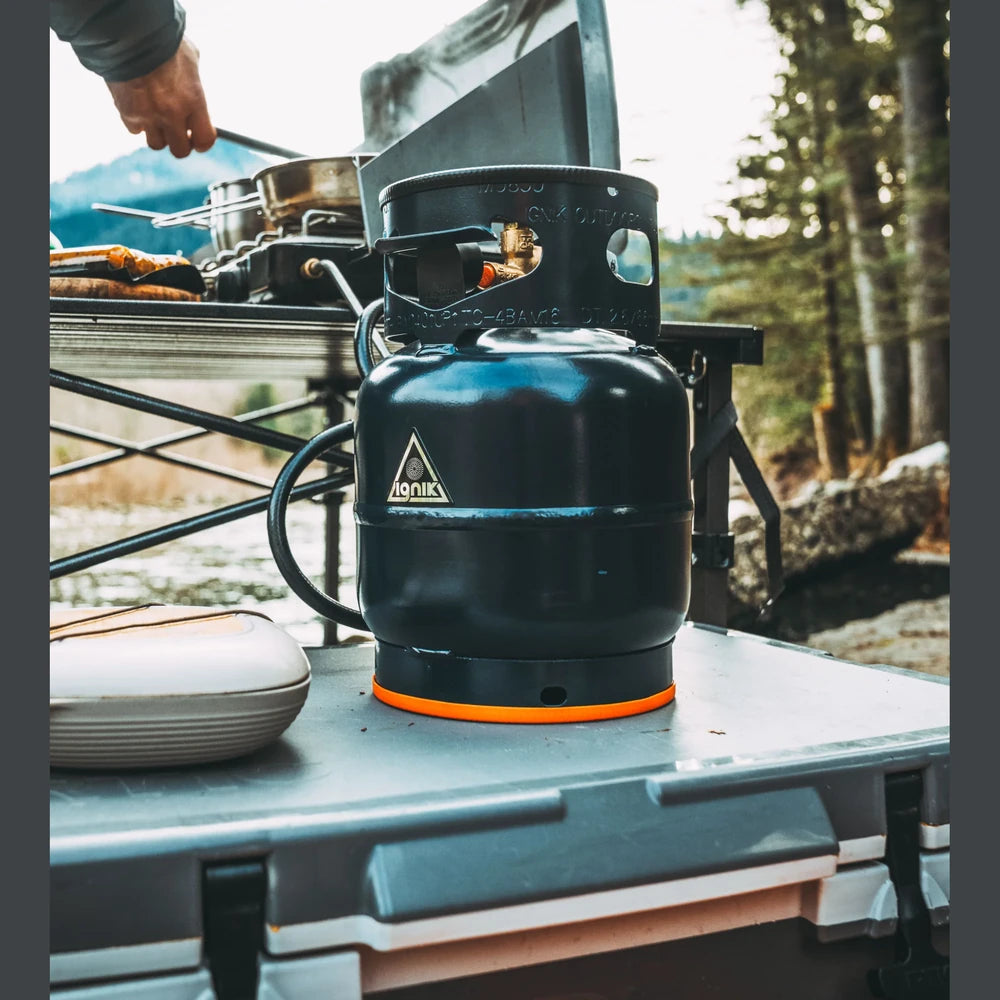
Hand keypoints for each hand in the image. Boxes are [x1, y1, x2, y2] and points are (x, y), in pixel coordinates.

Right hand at [105, 37, 215, 157]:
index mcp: (193, 100)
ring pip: (156, 144)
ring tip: (156, 118)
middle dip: (180, 143)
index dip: (202, 142)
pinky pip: (135, 130)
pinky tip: (138, 106)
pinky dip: (137, 122)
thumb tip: (196, 94)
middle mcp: (172, 113)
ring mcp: (148, 115)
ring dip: (158, 134)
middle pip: (180, 151)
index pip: (204, 139)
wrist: (128, 32)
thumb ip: (194, 84)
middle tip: (178, 133)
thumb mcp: (190, 60)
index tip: (198, 140)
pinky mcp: (127, 113)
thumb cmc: (162, 41)